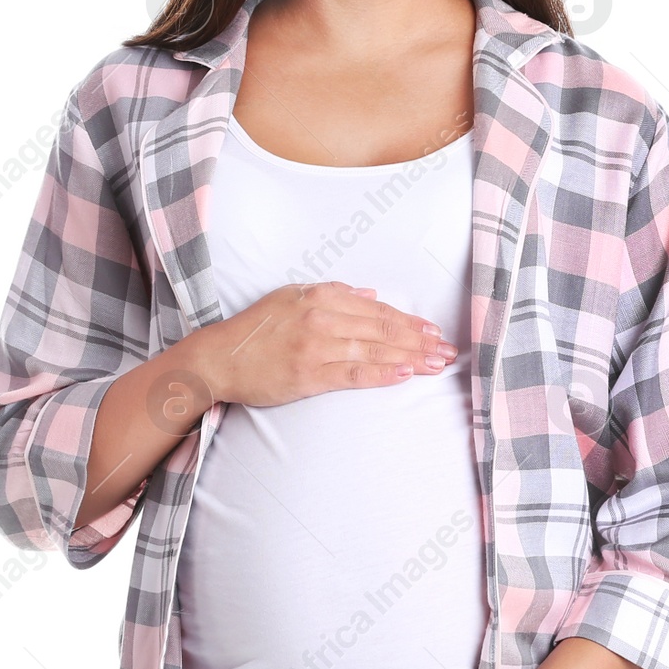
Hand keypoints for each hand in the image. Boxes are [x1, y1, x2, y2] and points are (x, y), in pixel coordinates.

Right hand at [193, 280, 457, 407]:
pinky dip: (383, 371)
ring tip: (438, 364)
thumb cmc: (256, 329)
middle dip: (421, 340)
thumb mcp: (292, 297)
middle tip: (449, 351)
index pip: (377, 309)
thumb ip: (333, 294)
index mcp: (320, 296)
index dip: (410, 321)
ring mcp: (316, 346)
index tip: (435, 332)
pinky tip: (405, 373)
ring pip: (375, 349)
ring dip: (412, 357)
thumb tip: (369, 294)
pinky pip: (354, 372)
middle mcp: (321, 317)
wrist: (219, 358)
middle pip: (383, 328)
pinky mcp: (308, 374)